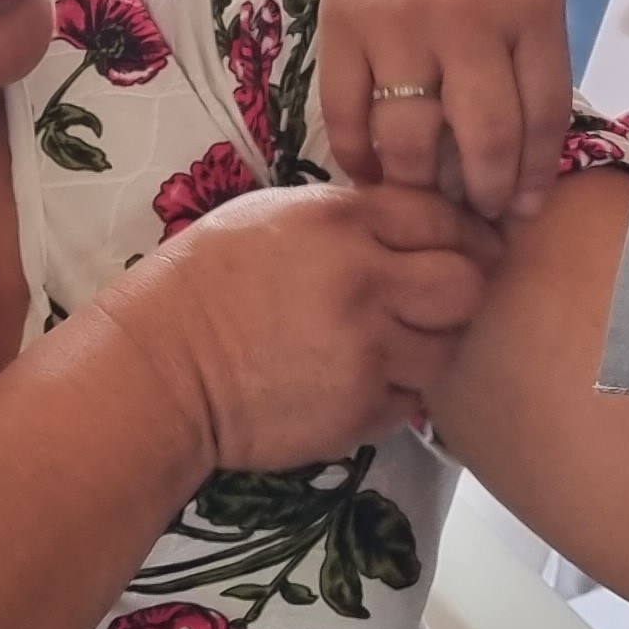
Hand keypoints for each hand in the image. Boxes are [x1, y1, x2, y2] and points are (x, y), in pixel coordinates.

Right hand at [103, 179, 503, 474]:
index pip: (444, 219)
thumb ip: (350, 218)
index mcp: (343, 223)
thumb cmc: (205, 284)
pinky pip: (412, 400)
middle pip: (466, 286)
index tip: (464, 248)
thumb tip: (411, 226)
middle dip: (458, 292)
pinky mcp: (360, 411)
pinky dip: (397, 393)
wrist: (162, 370)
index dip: (463, 234)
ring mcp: (368, 352)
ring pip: (446, 349)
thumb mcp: (274, 217)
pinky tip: (358, 381)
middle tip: (435, 302)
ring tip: (390, 346)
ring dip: (428, 347)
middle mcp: (366, 283)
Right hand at [317, 0, 572, 219]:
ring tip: (428, 201)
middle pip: (483, 137)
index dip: (533, 177)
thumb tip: (519, 168)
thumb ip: (532, 66)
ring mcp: (398, 24)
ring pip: (411, 139)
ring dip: (421, 187)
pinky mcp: (340, 27)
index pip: (542, 114)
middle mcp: (465, 17)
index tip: (522, 209)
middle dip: (486, 194)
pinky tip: (374, 176)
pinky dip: (359, 158)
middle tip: (478, 216)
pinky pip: (345, 114)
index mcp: (529, 6)